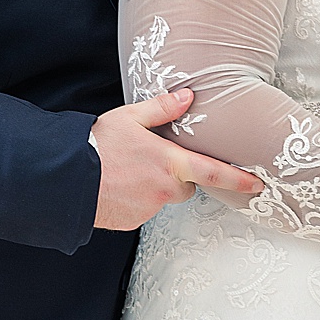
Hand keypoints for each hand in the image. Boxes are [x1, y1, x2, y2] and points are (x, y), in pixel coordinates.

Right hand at [91, 88, 263, 230]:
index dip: (239, 180)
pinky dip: (137, 200)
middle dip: (179, 176)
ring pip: (164, 198)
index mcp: (170, 162)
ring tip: (128, 171)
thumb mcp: (129, 118)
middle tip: (153, 160)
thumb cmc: (95, 146)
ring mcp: (148, 208)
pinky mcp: (132, 222)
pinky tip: (119, 187)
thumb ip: (162, 108)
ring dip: (155, 188)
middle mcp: (164, 189)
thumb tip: (188, 96)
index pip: (215, 174)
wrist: (62, 179)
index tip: (257, 184)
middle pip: (187, 185)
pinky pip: (144, 210)